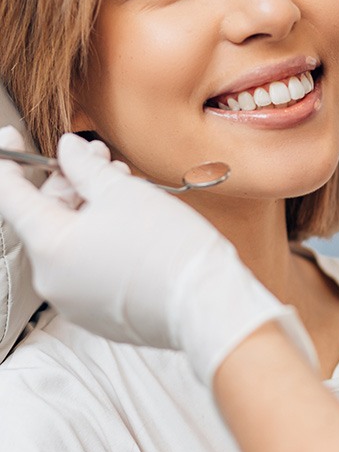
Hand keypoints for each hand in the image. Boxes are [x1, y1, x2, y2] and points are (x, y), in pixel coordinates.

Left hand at [0, 126, 314, 383]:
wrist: (205, 302)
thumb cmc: (168, 246)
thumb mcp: (123, 191)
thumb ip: (85, 166)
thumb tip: (69, 149)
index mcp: (49, 246)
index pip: (10, 195)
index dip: (11, 161)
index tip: (12, 138)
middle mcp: (51, 279)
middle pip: (45, 217)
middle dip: (69, 183)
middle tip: (100, 160)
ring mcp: (73, 301)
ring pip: (68, 241)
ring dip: (88, 209)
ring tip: (125, 188)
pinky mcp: (97, 313)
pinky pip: (86, 267)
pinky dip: (99, 240)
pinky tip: (131, 223)